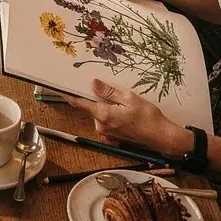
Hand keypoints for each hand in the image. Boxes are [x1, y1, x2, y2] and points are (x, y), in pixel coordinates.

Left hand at [64, 79, 191, 158]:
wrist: (161, 136)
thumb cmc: (148, 117)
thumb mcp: (129, 98)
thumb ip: (108, 92)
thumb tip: (93, 84)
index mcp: (104, 115)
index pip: (80, 103)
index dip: (69, 94)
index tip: (59, 87)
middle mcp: (101, 126)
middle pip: (90, 106)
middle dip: (95, 96)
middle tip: (105, 86)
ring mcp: (107, 132)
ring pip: (99, 113)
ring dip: (105, 105)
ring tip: (122, 101)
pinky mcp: (112, 135)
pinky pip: (105, 119)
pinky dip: (110, 112)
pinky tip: (124, 110)